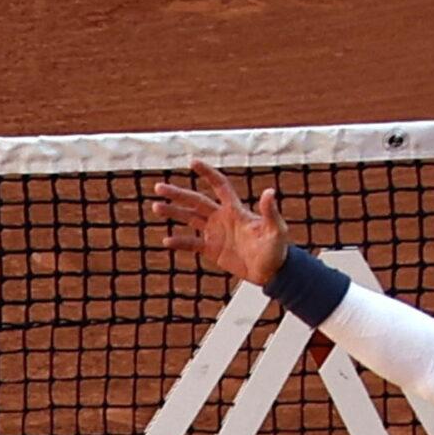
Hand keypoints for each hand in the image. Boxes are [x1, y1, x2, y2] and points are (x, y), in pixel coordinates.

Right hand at [149, 160, 289, 285]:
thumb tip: (269, 192)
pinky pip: (192, 244)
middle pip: (196, 201)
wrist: (271, 271)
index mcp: (235, 210)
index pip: (218, 186)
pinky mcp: (212, 250)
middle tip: (159, 187)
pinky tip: (166, 241)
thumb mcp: (275, 229)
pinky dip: (179, 242)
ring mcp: (216, 233)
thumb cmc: (277, 249)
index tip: (192, 162)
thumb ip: (269, 211)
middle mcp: (222, 217)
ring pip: (190, 218)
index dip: (207, 174)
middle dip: (178, 194)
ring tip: (156, 207)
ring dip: (173, 212)